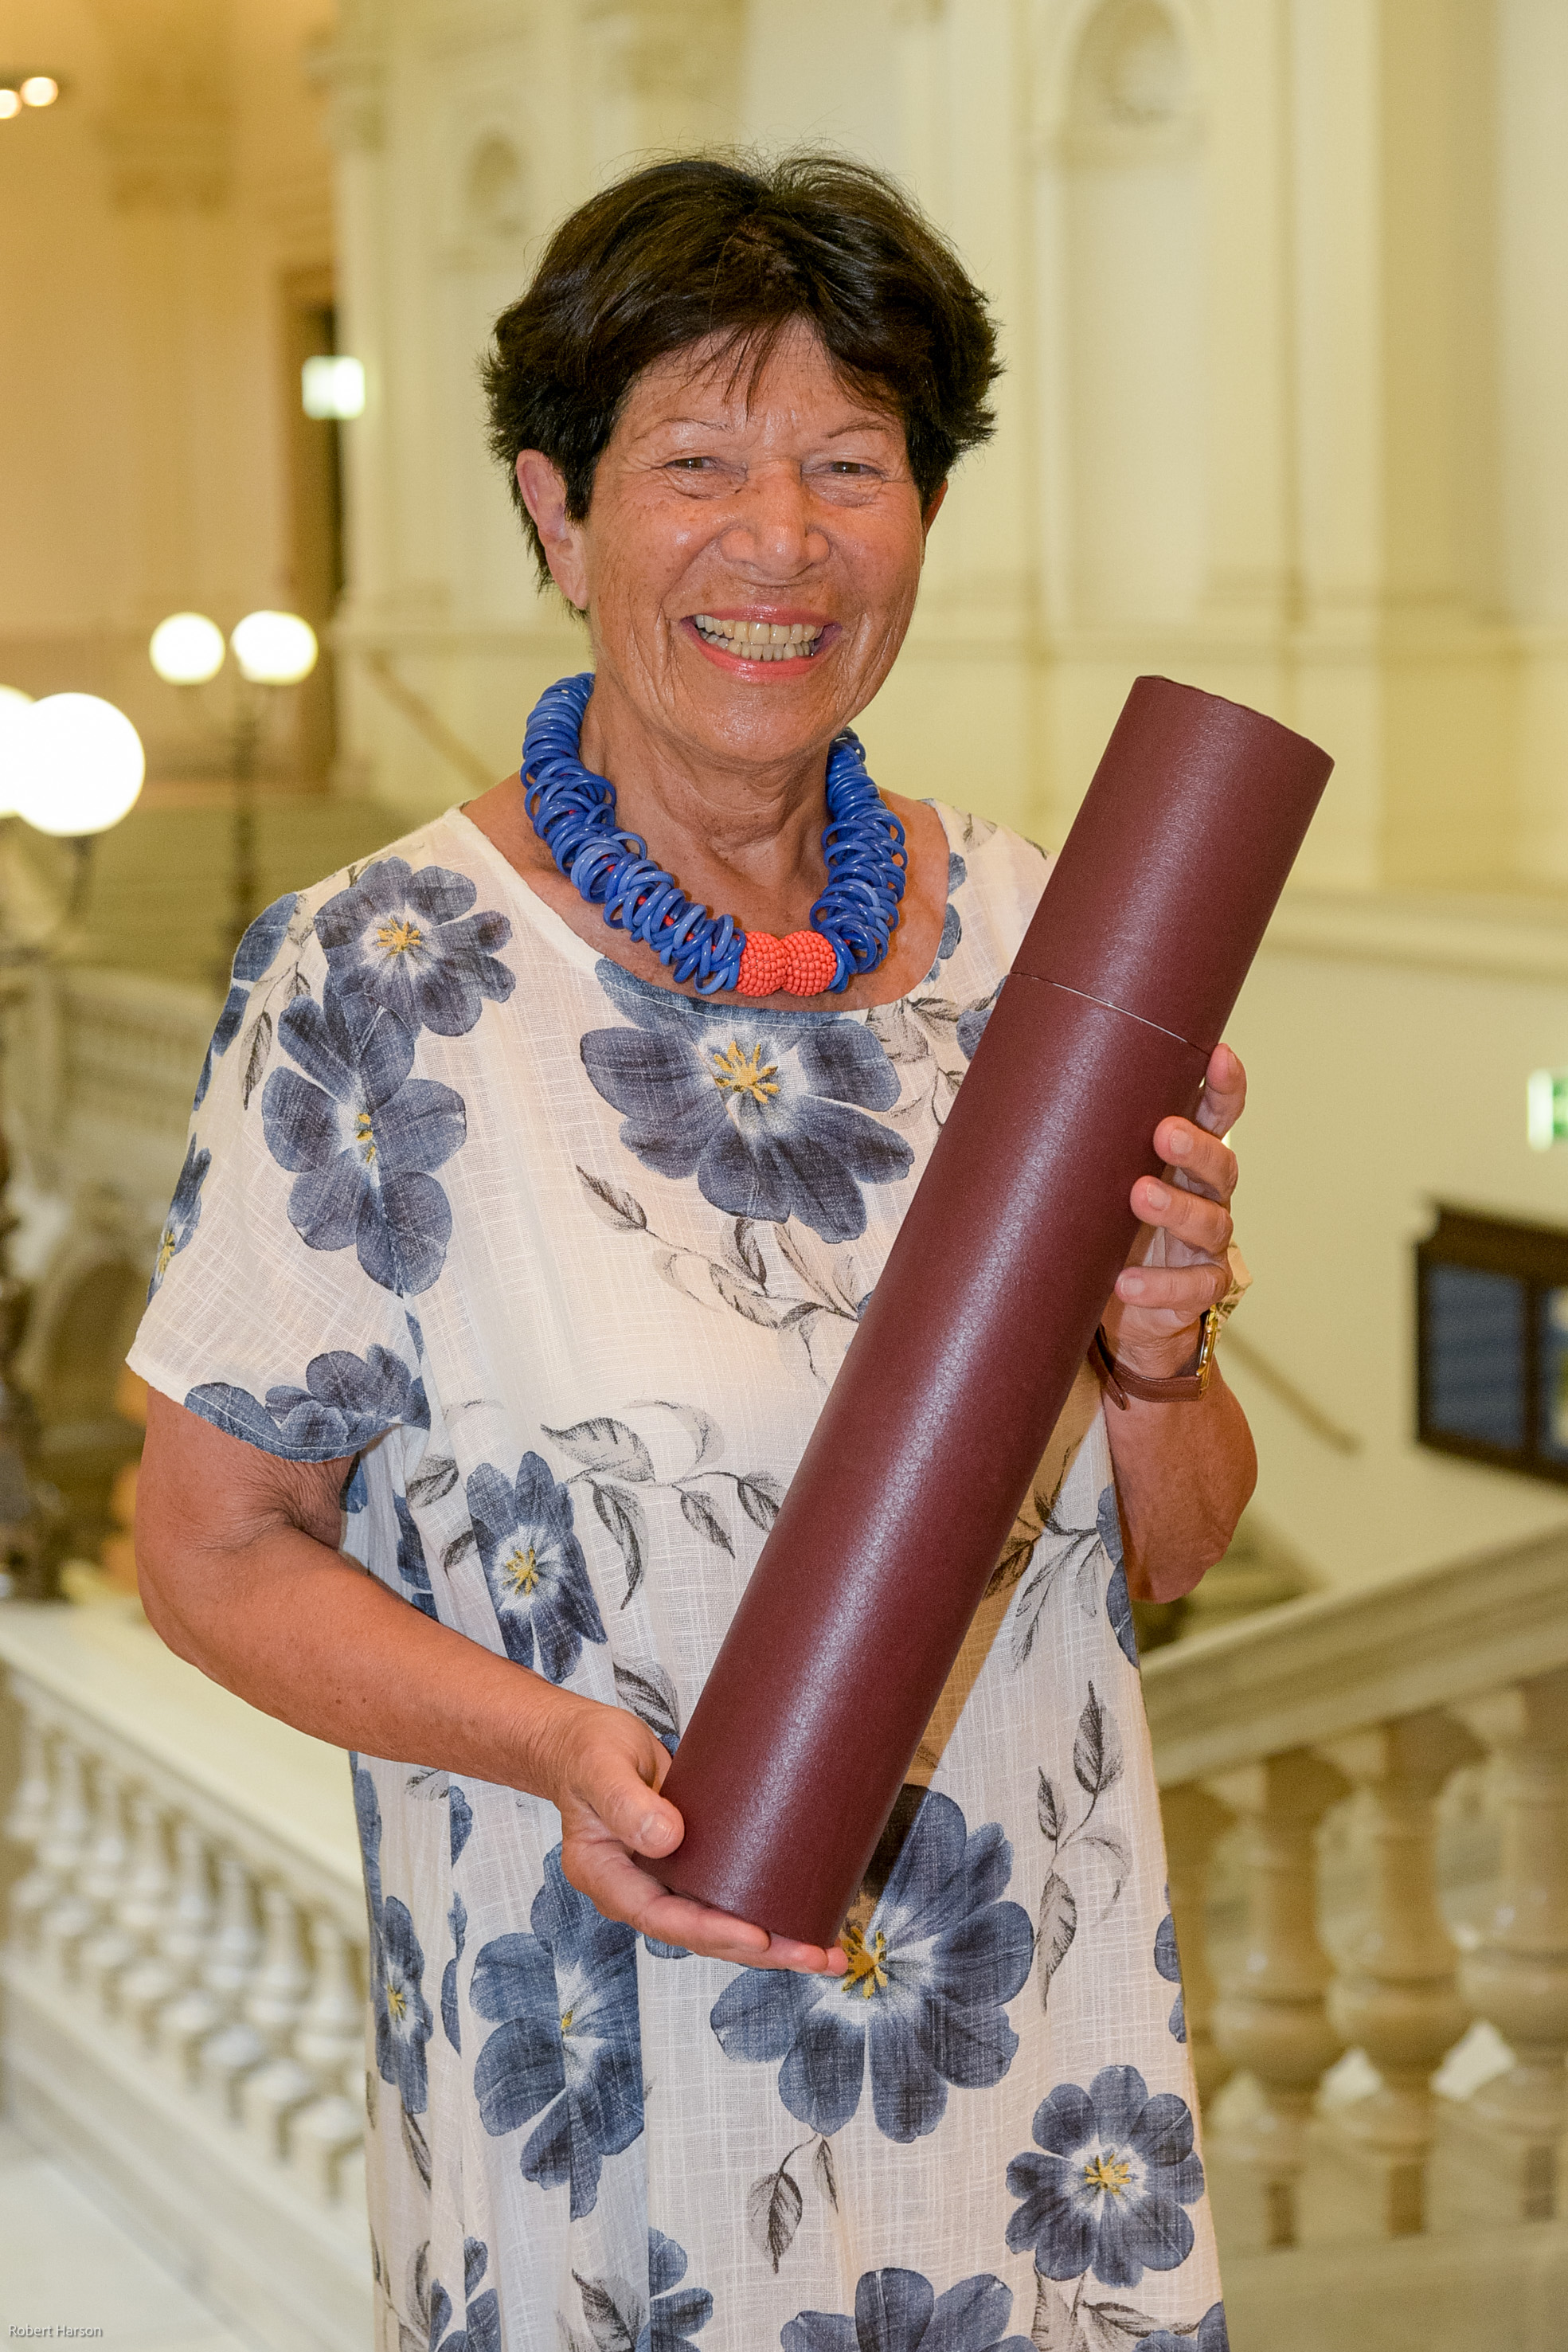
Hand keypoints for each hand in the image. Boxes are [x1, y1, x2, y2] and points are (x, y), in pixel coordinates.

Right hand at [534, 1688, 847, 1975]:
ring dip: (774, 1941)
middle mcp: (640, 1891)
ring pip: (722, 1923)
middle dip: (761, 1951)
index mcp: (609, 1880)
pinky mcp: (691, 1864)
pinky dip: (766, 1908)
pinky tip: (805, 1915)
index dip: (711, 1932)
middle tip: (816, 1955)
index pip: (663, 1919)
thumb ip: (625, 1802)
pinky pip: (729, 1895)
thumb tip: (667, 1839)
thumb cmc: (586, 1752)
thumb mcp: (601, 1768)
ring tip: (827, 1951)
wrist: (583, 1743)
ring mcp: (666, 1881)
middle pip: (702, 1935)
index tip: (757, 1936)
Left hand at [1101, 1041, 1245, 1381]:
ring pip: (1211, 1223)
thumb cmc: (1098, 1227)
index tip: (1218, 1055)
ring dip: (1178, 1208)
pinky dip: (1162, 1285)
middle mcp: (1204, 1196)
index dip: (1224, 1086)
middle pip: (1221, 1165)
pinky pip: (1192, 1289)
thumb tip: (998, 1091)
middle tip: (1163, 1133)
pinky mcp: (1195, 1291)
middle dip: (1197, 1146)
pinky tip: (1128, 1282)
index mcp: (1183, 1159)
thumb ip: (1070, 1142)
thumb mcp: (1087, 1181)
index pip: (1216, 1115)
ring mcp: (1205, 1246)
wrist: (1110, 1308)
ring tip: (1139, 1195)